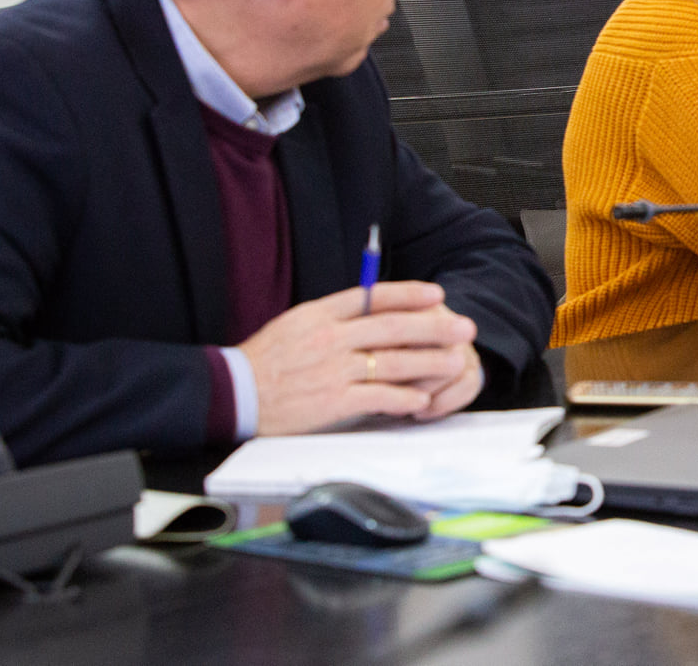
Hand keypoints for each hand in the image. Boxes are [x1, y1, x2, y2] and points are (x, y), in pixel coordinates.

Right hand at [238, 280, 478, 436]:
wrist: (234, 393)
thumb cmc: (264, 361)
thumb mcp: (296, 323)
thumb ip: (333, 316)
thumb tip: (369, 308)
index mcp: (320, 314)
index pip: (372, 297)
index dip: (408, 295)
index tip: (436, 295)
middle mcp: (330, 337)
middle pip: (392, 327)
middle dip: (434, 327)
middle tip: (463, 328)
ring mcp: (333, 369)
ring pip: (393, 361)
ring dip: (430, 362)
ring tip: (455, 362)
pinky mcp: (332, 401)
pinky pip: (378, 397)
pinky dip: (404, 398)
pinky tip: (423, 399)